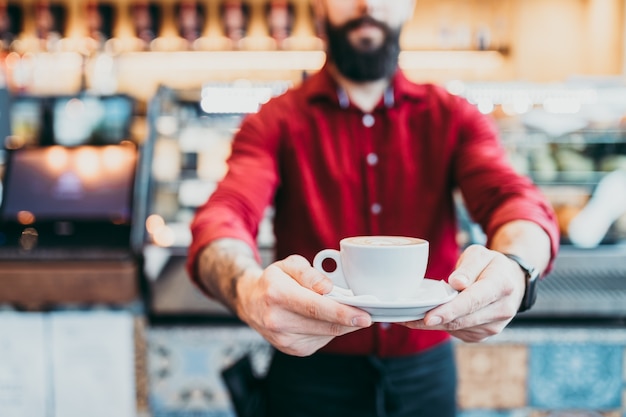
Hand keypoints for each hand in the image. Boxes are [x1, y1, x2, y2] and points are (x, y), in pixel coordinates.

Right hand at [235, 255, 371, 355]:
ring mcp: (283, 339)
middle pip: (324, 324)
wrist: (250, 302)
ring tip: (344, 311)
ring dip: (340, 324)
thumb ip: (309, 273)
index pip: (315, 307)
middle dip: (350, 320)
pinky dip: (329, 330)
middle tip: (368, 315)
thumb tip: (327, 288)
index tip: (365, 316)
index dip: (343, 313)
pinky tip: (326, 319)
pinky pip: (321, 340)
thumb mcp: (289, 264)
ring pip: (326, 334)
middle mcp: (277, 320)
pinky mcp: (291, 350)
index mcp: (277, 295)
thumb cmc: (273, 281)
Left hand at [401, 244, 525, 341]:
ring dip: (433, 323)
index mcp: (501, 286)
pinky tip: (429, 316)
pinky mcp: (483, 334)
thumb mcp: (480, 254)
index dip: (449, 311)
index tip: (428, 317)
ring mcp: (494, 326)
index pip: (472, 301)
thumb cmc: (491, 265)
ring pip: (456, 329)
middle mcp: (501, 310)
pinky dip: (441, 325)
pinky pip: (457, 332)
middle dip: (431, 320)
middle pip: (461, 320)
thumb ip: (468, 267)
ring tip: (409, 315)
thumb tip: (455, 283)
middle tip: (403, 317)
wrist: (512, 281)